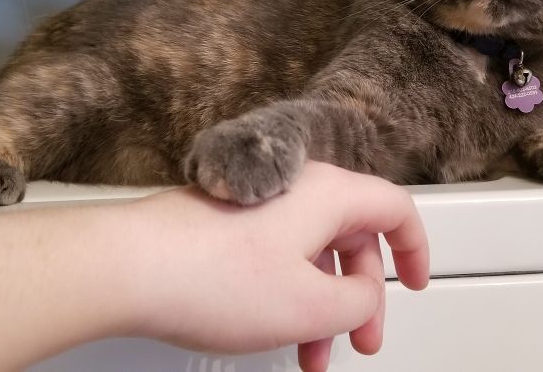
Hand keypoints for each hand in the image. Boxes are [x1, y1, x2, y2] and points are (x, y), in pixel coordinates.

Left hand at [127, 160, 429, 371]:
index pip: (394, 208)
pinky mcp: (224, 221)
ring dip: (320, 307)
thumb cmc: (211, 276)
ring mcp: (256, 203)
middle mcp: (295, 188)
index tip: (416, 282)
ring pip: (310, 253)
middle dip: (361, 297)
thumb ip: (358, 302)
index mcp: (328, 194)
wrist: (126, 267)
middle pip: (352, 236)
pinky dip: (286, 295)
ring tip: (310, 356)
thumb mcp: (309, 305)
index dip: (415, 248)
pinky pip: (274, 256)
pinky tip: (273, 331)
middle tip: (360, 340)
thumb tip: (364, 294)